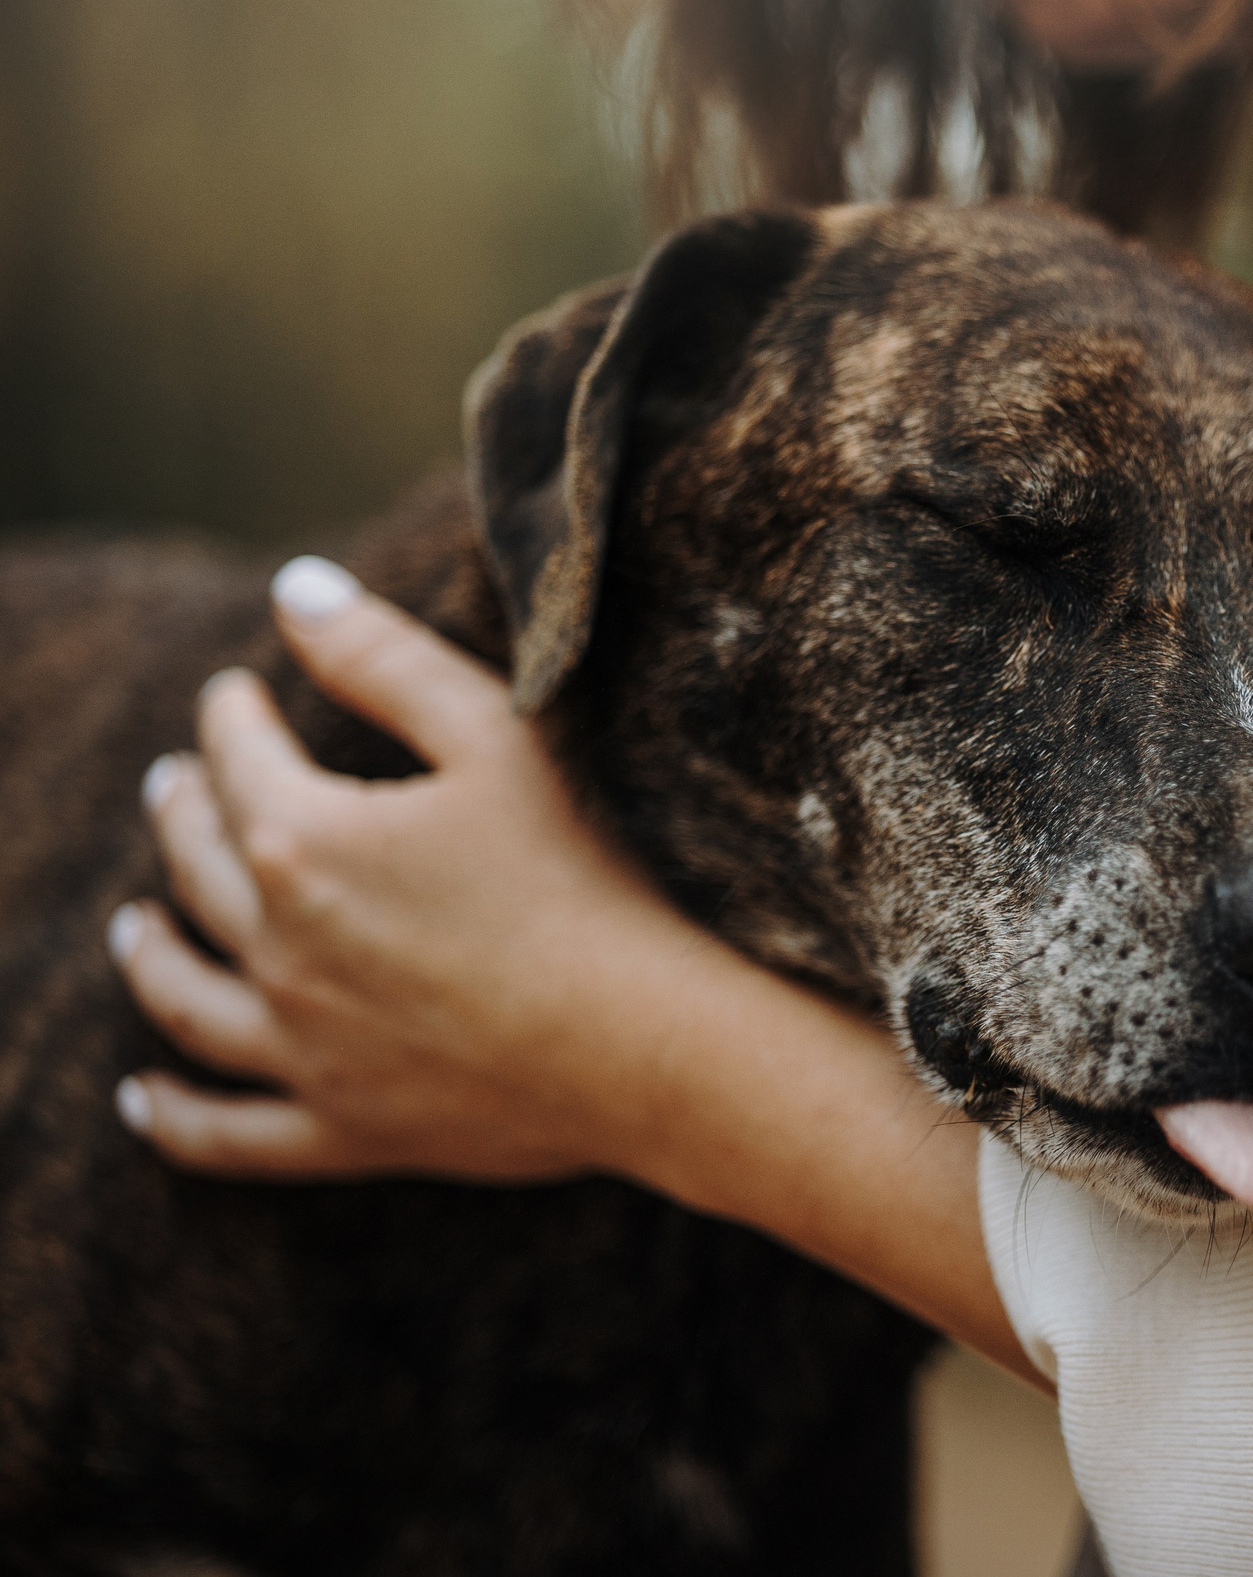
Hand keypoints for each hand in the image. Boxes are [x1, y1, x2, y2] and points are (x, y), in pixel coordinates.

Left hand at [111, 557, 1033, 1379]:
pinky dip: (175, 1118)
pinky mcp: (345, 1129)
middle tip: (175, 784)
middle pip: (197, 869)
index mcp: (306, 841)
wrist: (651, 1044)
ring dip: (146, 954)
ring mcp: (305, 1048)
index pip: (238, 759)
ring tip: (132, 927)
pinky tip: (144, 1101)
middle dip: (181, 814)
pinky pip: (229, 1133)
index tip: (233, 694)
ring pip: (186, 998)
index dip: (231, 717)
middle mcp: (280, 948)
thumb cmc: (592, 878)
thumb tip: (294, 589)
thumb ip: (387, 658)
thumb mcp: (498, 737)